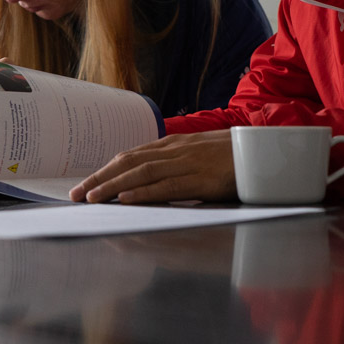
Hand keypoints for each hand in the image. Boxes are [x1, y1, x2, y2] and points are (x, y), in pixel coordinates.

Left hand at [69, 130, 236, 203]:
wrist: (267, 152)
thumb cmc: (237, 156)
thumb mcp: (203, 155)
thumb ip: (179, 164)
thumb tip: (154, 180)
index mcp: (176, 145)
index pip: (132, 155)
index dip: (106, 169)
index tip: (86, 184)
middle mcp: (177, 151)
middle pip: (129, 162)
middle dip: (100, 178)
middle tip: (75, 195)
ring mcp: (189, 163)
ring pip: (142, 173)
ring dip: (113, 186)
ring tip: (92, 198)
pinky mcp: (202, 179)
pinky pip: (167, 185)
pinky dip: (144, 192)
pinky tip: (126, 199)